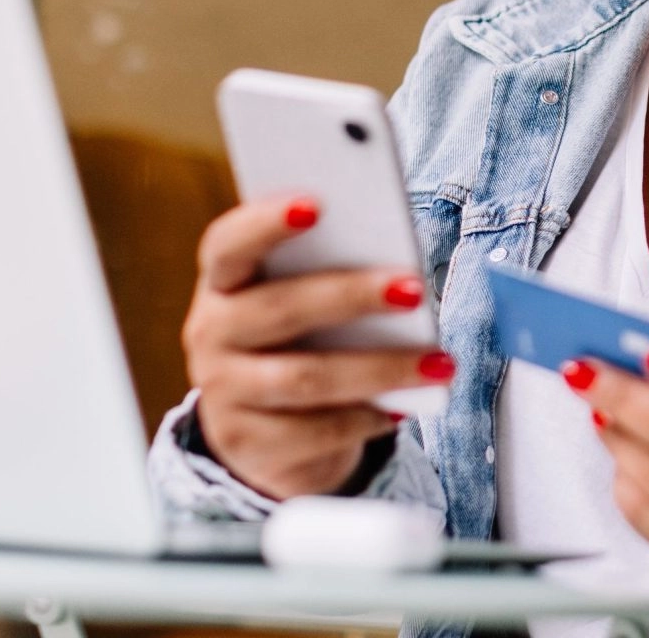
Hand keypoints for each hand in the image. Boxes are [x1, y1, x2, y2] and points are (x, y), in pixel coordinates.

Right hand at [179, 194, 451, 499]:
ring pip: (305, 378)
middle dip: (352, 296)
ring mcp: (223, 392)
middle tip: (415, 289)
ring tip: (439, 362)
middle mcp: (210, 333)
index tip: (316, 204)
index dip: (265, 222)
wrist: (265, 432)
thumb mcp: (305, 301)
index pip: (228, 244)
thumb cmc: (300, 341)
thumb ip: (331, 274)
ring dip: (380, 367)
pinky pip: (315, 432)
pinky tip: (405, 406)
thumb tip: (398, 268)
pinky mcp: (248, 444)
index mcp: (223, 282)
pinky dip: (366, 417)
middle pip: (280, 309)